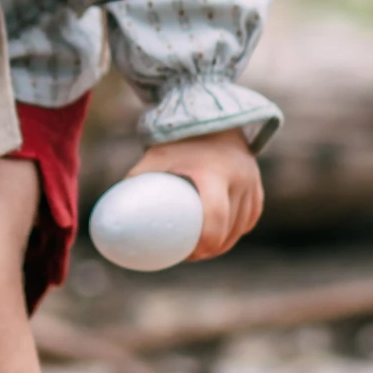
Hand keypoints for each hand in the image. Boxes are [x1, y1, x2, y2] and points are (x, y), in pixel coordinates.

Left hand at [123, 131, 262, 261]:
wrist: (212, 116)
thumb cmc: (178, 140)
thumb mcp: (156, 156)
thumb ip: (137, 179)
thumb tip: (115, 212)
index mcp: (214, 173)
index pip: (216, 217)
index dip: (207, 242)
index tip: (192, 254)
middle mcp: (239, 178)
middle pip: (231, 227)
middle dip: (214, 248)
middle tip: (193, 256)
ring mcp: (252, 181)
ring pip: (243, 225)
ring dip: (227, 242)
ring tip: (205, 250)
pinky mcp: (257, 184)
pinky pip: (252, 215)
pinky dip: (240, 229)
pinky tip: (225, 238)